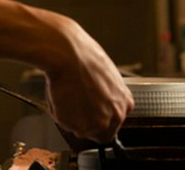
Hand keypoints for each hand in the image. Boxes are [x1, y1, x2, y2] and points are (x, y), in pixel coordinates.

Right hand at [42, 19, 135, 143]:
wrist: (68, 53)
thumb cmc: (85, 57)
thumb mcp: (106, 76)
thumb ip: (106, 95)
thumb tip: (96, 100)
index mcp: (124, 103)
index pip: (115, 123)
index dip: (100, 117)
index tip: (92, 112)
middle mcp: (114, 117)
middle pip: (100, 132)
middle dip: (87, 121)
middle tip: (76, 103)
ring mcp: (96, 123)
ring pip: (80, 129)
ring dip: (72, 117)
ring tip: (68, 94)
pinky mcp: (78, 125)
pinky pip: (65, 124)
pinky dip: (60, 113)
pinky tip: (62, 95)